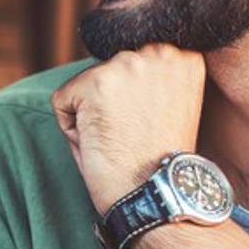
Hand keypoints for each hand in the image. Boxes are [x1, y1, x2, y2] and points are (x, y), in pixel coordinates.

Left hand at [51, 44, 206, 213]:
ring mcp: (127, 64)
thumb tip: (112, 59)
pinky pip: (62, 101)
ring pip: (85, 85)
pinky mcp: (95, 83)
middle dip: (111, 104)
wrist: (156, 198)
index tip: (149, 124)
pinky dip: (71, 128)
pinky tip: (101, 145)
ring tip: (120, 141)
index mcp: (185, 55)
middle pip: (108, 69)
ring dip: (92, 115)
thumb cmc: (161, 161)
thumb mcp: (170, 103)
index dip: (133, 99)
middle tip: (135, 137)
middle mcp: (161, 51)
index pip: (134, 60)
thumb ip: (150, 75)